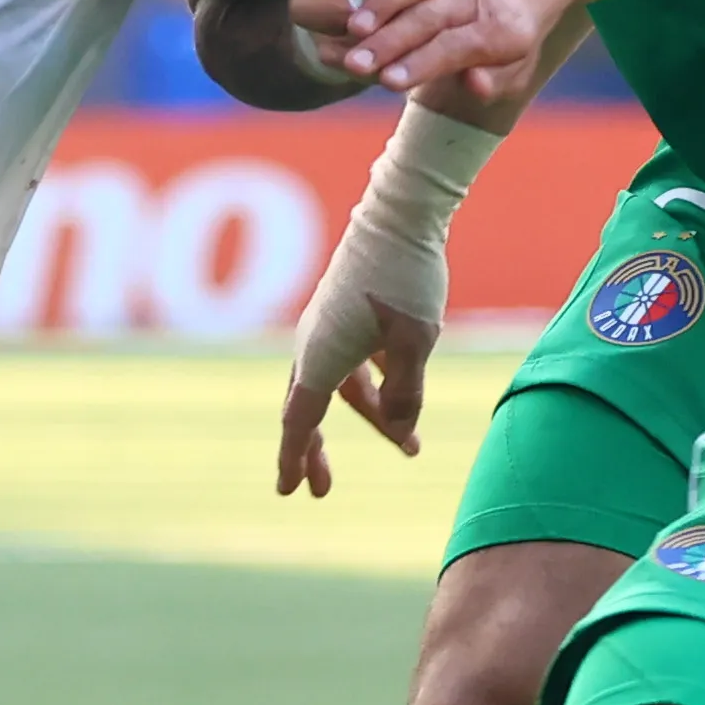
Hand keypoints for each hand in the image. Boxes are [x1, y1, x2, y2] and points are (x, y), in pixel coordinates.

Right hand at [278, 279, 438, 500]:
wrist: (400, 212)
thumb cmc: (406, 277)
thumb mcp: (417, 342)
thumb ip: (406, 392)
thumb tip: (399, 429)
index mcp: (321, 356)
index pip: (299, 421)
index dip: (292, 459)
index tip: (288, 492)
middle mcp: (314, 343)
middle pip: (308, 409)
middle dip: (315, 450)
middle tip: (322, 491)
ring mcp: (329, 325)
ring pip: (338, 386)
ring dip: (369, 417)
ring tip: (410, 447)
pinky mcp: (348, 310)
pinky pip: (354, 361)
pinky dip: (375, 385)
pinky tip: (406, 396)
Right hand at [336, 0, 547, 106]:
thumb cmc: (510, 42)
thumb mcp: (517, 68)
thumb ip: (495, 80)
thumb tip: (474, 85)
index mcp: (501, 30)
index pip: (457, 46)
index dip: (422, 61)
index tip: (388, 80)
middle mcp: (474, 1)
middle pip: (429, 17)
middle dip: (390, 40)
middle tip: (356, 64)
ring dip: (379, 7)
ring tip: (349, 30)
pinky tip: (350, 10)